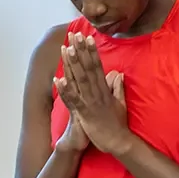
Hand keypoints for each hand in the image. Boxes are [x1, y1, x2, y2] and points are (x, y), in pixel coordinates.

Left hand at [54, 32, 129, 154]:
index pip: (97, 66)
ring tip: (67, 49)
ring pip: (80, 80)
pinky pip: (73, 100)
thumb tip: (118, 74)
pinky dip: (65, 90)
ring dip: (73, 64)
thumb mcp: (120, 103)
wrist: (119, 142)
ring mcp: (91, 102)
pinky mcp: (85, 113)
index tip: (87, 37)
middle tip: (75, 35)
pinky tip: (58, 80)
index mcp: (104, 90)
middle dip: (81, 51)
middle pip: (88, 68)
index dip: (91, 51)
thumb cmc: (118, 124)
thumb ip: (118, 88)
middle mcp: (98, 92)